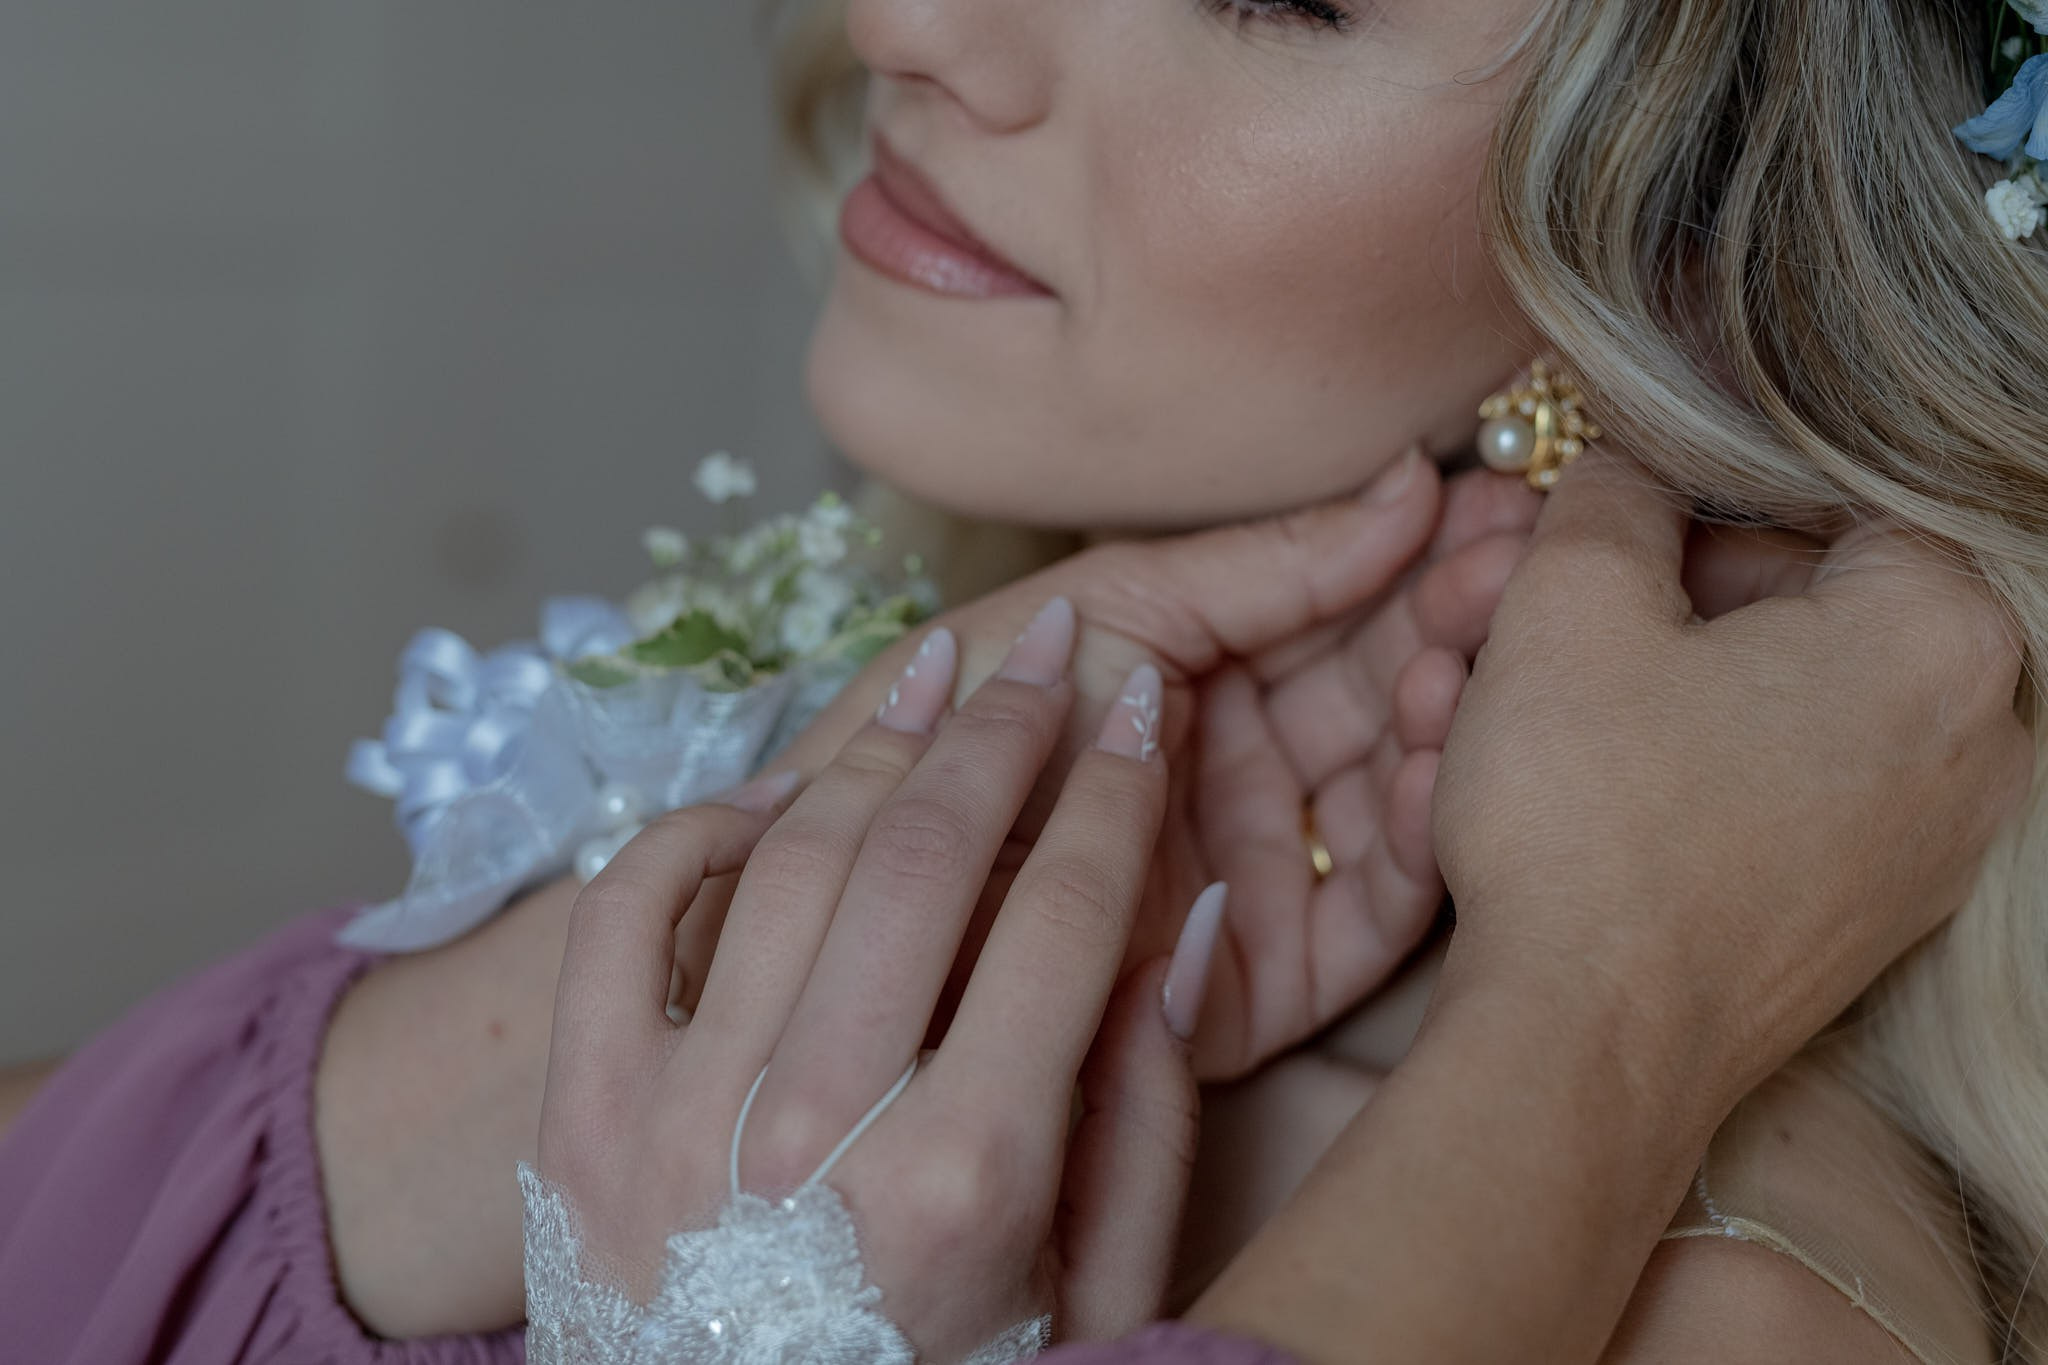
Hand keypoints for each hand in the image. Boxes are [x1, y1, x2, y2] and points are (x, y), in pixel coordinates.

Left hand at [537, 603, 1206, 1358]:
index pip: (1067, 914)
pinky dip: (696, 830)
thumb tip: (1181, 918)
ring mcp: (672, 1116)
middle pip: (928, 854)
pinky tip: (776, 797)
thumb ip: (1148, 1115)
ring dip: (874, 744)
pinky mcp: (579, 1114)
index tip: (1143, 705)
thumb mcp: (1093, 1296)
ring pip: (788, 858)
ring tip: (935, 672)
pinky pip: (623, 914)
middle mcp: (812, 1133)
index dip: (1119, 786)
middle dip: (1006, 725)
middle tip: (1055, 650)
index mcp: (966, 1183)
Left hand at [771, 453, 1540, 1078]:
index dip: (1423, 552)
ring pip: (1399, 790)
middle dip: (1459, 620)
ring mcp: (1265, 869)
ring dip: (1449, 714)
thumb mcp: (1101, 608)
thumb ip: (1253, 563)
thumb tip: (1406, 479)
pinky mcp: (1275, 981)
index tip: (1503, 494)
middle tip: (1530, 558)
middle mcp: (1246, 766)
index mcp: (1207, 668)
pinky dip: (1420, 836)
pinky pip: (1376, 908)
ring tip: (1485, 642)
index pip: (1346, 606)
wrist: (841, 898)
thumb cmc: (944, 719)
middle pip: (1386, 691)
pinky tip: (1438, 758)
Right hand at [1431, 450, 2033, 1104]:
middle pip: (1788, 610)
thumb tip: (1629, 464)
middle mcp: (1978, 742)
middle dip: (1635, 607)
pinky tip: (1556, 792)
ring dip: (1626, 694)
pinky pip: (1762, 800)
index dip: (1680, 499)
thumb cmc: (1589, 820)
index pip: (1821, 500)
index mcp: (1942, 635)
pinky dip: (1664, 779)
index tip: (1589, 527)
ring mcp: (1926, 843)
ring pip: (1758, 710)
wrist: (1584, 1049)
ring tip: (1492, 710)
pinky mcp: (1864, 917)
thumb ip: (1612, 495)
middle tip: (1515, 616)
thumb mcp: (1569, 606)